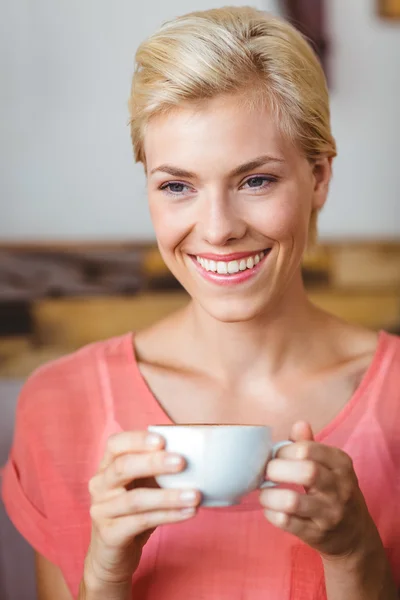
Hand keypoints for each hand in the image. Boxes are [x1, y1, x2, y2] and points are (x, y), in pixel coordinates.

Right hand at [85, 430, 200, 588]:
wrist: (113, 554)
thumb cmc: (134, 511)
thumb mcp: (143, 485)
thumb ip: (158, 470)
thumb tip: (196, 453)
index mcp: (107, 466)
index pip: (115, 444)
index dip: (137, 440)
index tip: (162, 440)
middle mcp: (99, 485)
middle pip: (123, 467)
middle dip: (154, 463)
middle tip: (182, 462)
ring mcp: (101, 510)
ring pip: (135, 499)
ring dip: (168, 496)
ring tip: (195, 495)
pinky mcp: (109, 534)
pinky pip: (141, 522)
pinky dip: (168, 516)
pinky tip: (188, 512)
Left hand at [260, 421, 376, 558]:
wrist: (355, 536)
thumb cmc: (336, 492)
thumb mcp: (331, 466)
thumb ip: (311, 445)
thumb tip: (298, 424)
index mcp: (341, 464)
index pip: (307, 449)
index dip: (284, 450)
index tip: (274, 455)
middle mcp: (339, 488)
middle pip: (304, 472)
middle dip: (276, 470)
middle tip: (266, 473)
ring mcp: (330, 514)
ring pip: (292, 501)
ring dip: (269, 496)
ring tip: (263, 493)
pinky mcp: (318, 534)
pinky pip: (287, 523)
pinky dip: (271, 514)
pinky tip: (270, 509)